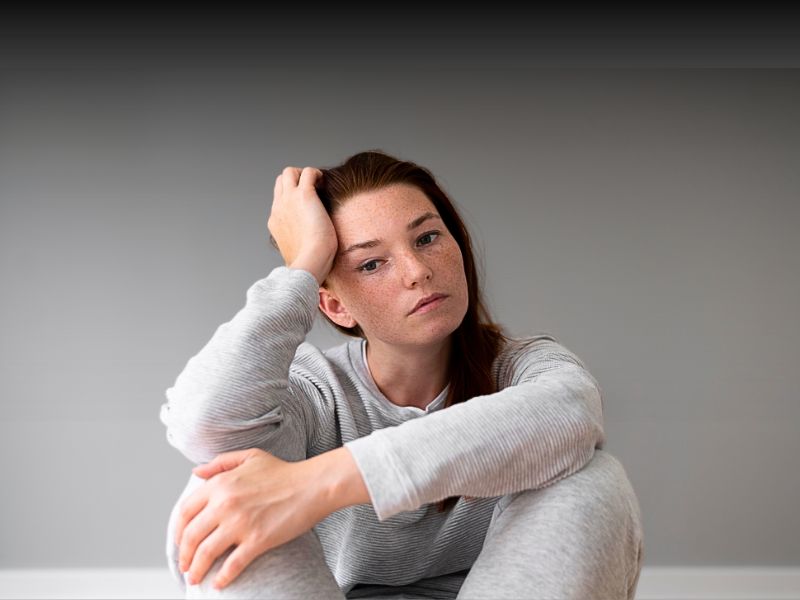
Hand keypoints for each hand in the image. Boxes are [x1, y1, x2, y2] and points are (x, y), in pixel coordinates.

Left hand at [174, 448, 332, 590]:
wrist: (312, 485)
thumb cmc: (284, 472)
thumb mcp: (250, 457)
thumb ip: (220, 463)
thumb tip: (197, 472)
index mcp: (220, 484)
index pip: (185, 512)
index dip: (177, 531)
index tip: (180, 542)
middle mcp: (225, 504)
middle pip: (191, 536)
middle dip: (184, 555)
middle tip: (185, 565)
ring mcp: (240, 523)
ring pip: (205, 553)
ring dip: (196, 570)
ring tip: (195, 578)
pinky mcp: (257, 540)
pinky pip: (232, 565)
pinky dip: (222, 578)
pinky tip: (219, 583)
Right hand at [268, 166, 338, 284]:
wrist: (309, 263)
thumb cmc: (308, 264)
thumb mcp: (297, 255)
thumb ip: (299, 248)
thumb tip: (308, 253)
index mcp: (276, 221)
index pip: (279, 200)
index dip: (292, 197)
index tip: (308, 204)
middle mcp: (279, 208)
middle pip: (280, 182)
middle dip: (295, 180)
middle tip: (314, 190)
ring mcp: (289, 200)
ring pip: (289, 172)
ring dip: (304, 174)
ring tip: (319, 184)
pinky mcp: (304, 195)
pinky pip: (308, 172)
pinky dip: (316, 174)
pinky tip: (325, 183)